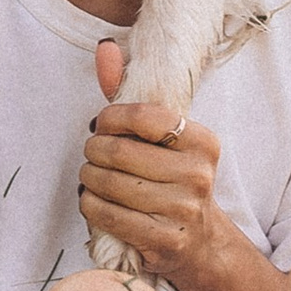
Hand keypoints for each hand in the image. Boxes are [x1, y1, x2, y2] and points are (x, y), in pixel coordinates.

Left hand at [78, 36, 228, 290]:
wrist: (200, 242)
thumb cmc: (172, 179)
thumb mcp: (161, 137)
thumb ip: (131, 93)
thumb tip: (105, 48)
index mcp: (202, 141)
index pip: (144, 116)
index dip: (111, 118)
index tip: (101, 125)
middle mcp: (198, 174)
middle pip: (120, 152)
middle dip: (94, 150)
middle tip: (92, 153)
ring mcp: (183, 210)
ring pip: (110, 184)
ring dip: (88, 178)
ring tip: (90, 176)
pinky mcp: (165, 240)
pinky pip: (108, 215)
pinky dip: (90, 204)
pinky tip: (93, 199)